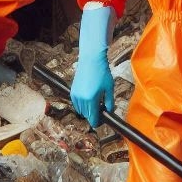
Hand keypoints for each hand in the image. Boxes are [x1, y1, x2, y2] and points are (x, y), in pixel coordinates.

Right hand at [70, 5, 114, 127]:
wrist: (91, 59)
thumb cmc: (102, 72)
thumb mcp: (109, 88)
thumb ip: (109, 102)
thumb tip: (109, 112)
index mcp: (91, 99)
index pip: (93, 118)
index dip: (98, 122)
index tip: (102, 121)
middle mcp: (81, 99)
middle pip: (87, 115)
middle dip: (94, 115)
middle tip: (102, 111)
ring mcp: (75, 95)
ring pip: (81, 110)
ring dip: (88, 110)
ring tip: (97, 103)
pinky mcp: (72, 91)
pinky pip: (77, 104)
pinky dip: (83, 105)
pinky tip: (90, 99)